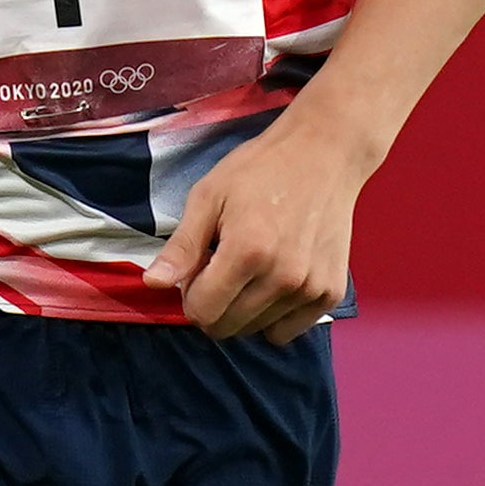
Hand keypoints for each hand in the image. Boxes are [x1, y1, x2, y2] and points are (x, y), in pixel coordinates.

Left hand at [152, 107, 367, 339]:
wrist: (323, 154)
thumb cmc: (261, 169)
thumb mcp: (209, 197)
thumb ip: (182, 246)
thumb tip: (153, 283)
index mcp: (247, 252)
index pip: (202, 312)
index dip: (191, 295)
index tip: (200, 269)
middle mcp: (282, 277)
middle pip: (227, 328)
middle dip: (214, 305)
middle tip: (224, 267)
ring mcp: (311, 288)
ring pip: (256, 331)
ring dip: (244, 309)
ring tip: (254, 267)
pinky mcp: (331, 292)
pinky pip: (287, 330)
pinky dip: (274, 315)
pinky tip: (276, 280)